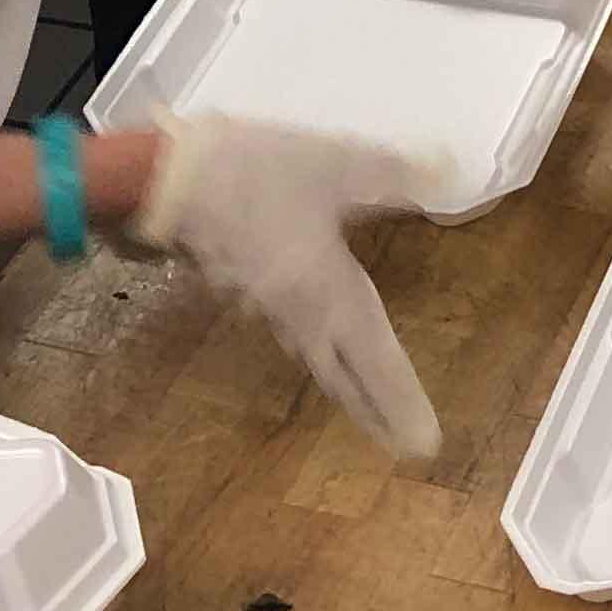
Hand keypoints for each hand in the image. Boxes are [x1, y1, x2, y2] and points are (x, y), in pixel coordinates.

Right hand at [130, 116, 441, 457]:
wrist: (162, 181)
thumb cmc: (257, 175)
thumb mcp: (337, 165)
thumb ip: (395, 173)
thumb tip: (449, 173)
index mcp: (329, 295)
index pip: (375, 361)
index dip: (400, 401)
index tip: (424, 445)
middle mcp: (298, 315)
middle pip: (343, 374)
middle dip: (376, 409)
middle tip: (404, 445)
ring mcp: (263, 306)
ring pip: (315, 357)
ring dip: (347, 385)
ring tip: (369, 404)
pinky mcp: (238, 287)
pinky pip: (289, 331)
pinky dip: (317, 349)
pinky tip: (317, 341)